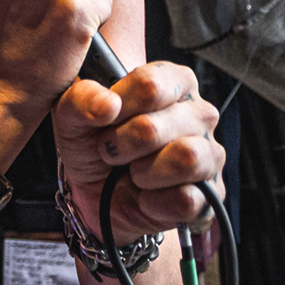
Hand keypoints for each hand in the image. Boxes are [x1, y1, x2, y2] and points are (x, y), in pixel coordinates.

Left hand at [54, 62, 224, 239]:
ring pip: (185, 158)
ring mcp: (210, 153)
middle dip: (120, 145)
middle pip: (154, 127)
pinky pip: (187, 198)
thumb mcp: (74, 115)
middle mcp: (200, 113)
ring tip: (133, 173)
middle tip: (111, 151)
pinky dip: (155, 201)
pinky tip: (147, 196)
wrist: (98, 194)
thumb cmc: (94, 143)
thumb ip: (82, 98)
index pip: (150, 85)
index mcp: (174, 82)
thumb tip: (108, 105)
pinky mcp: (211, 193)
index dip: (118, 106)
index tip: (104, 119)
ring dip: (143, 172)